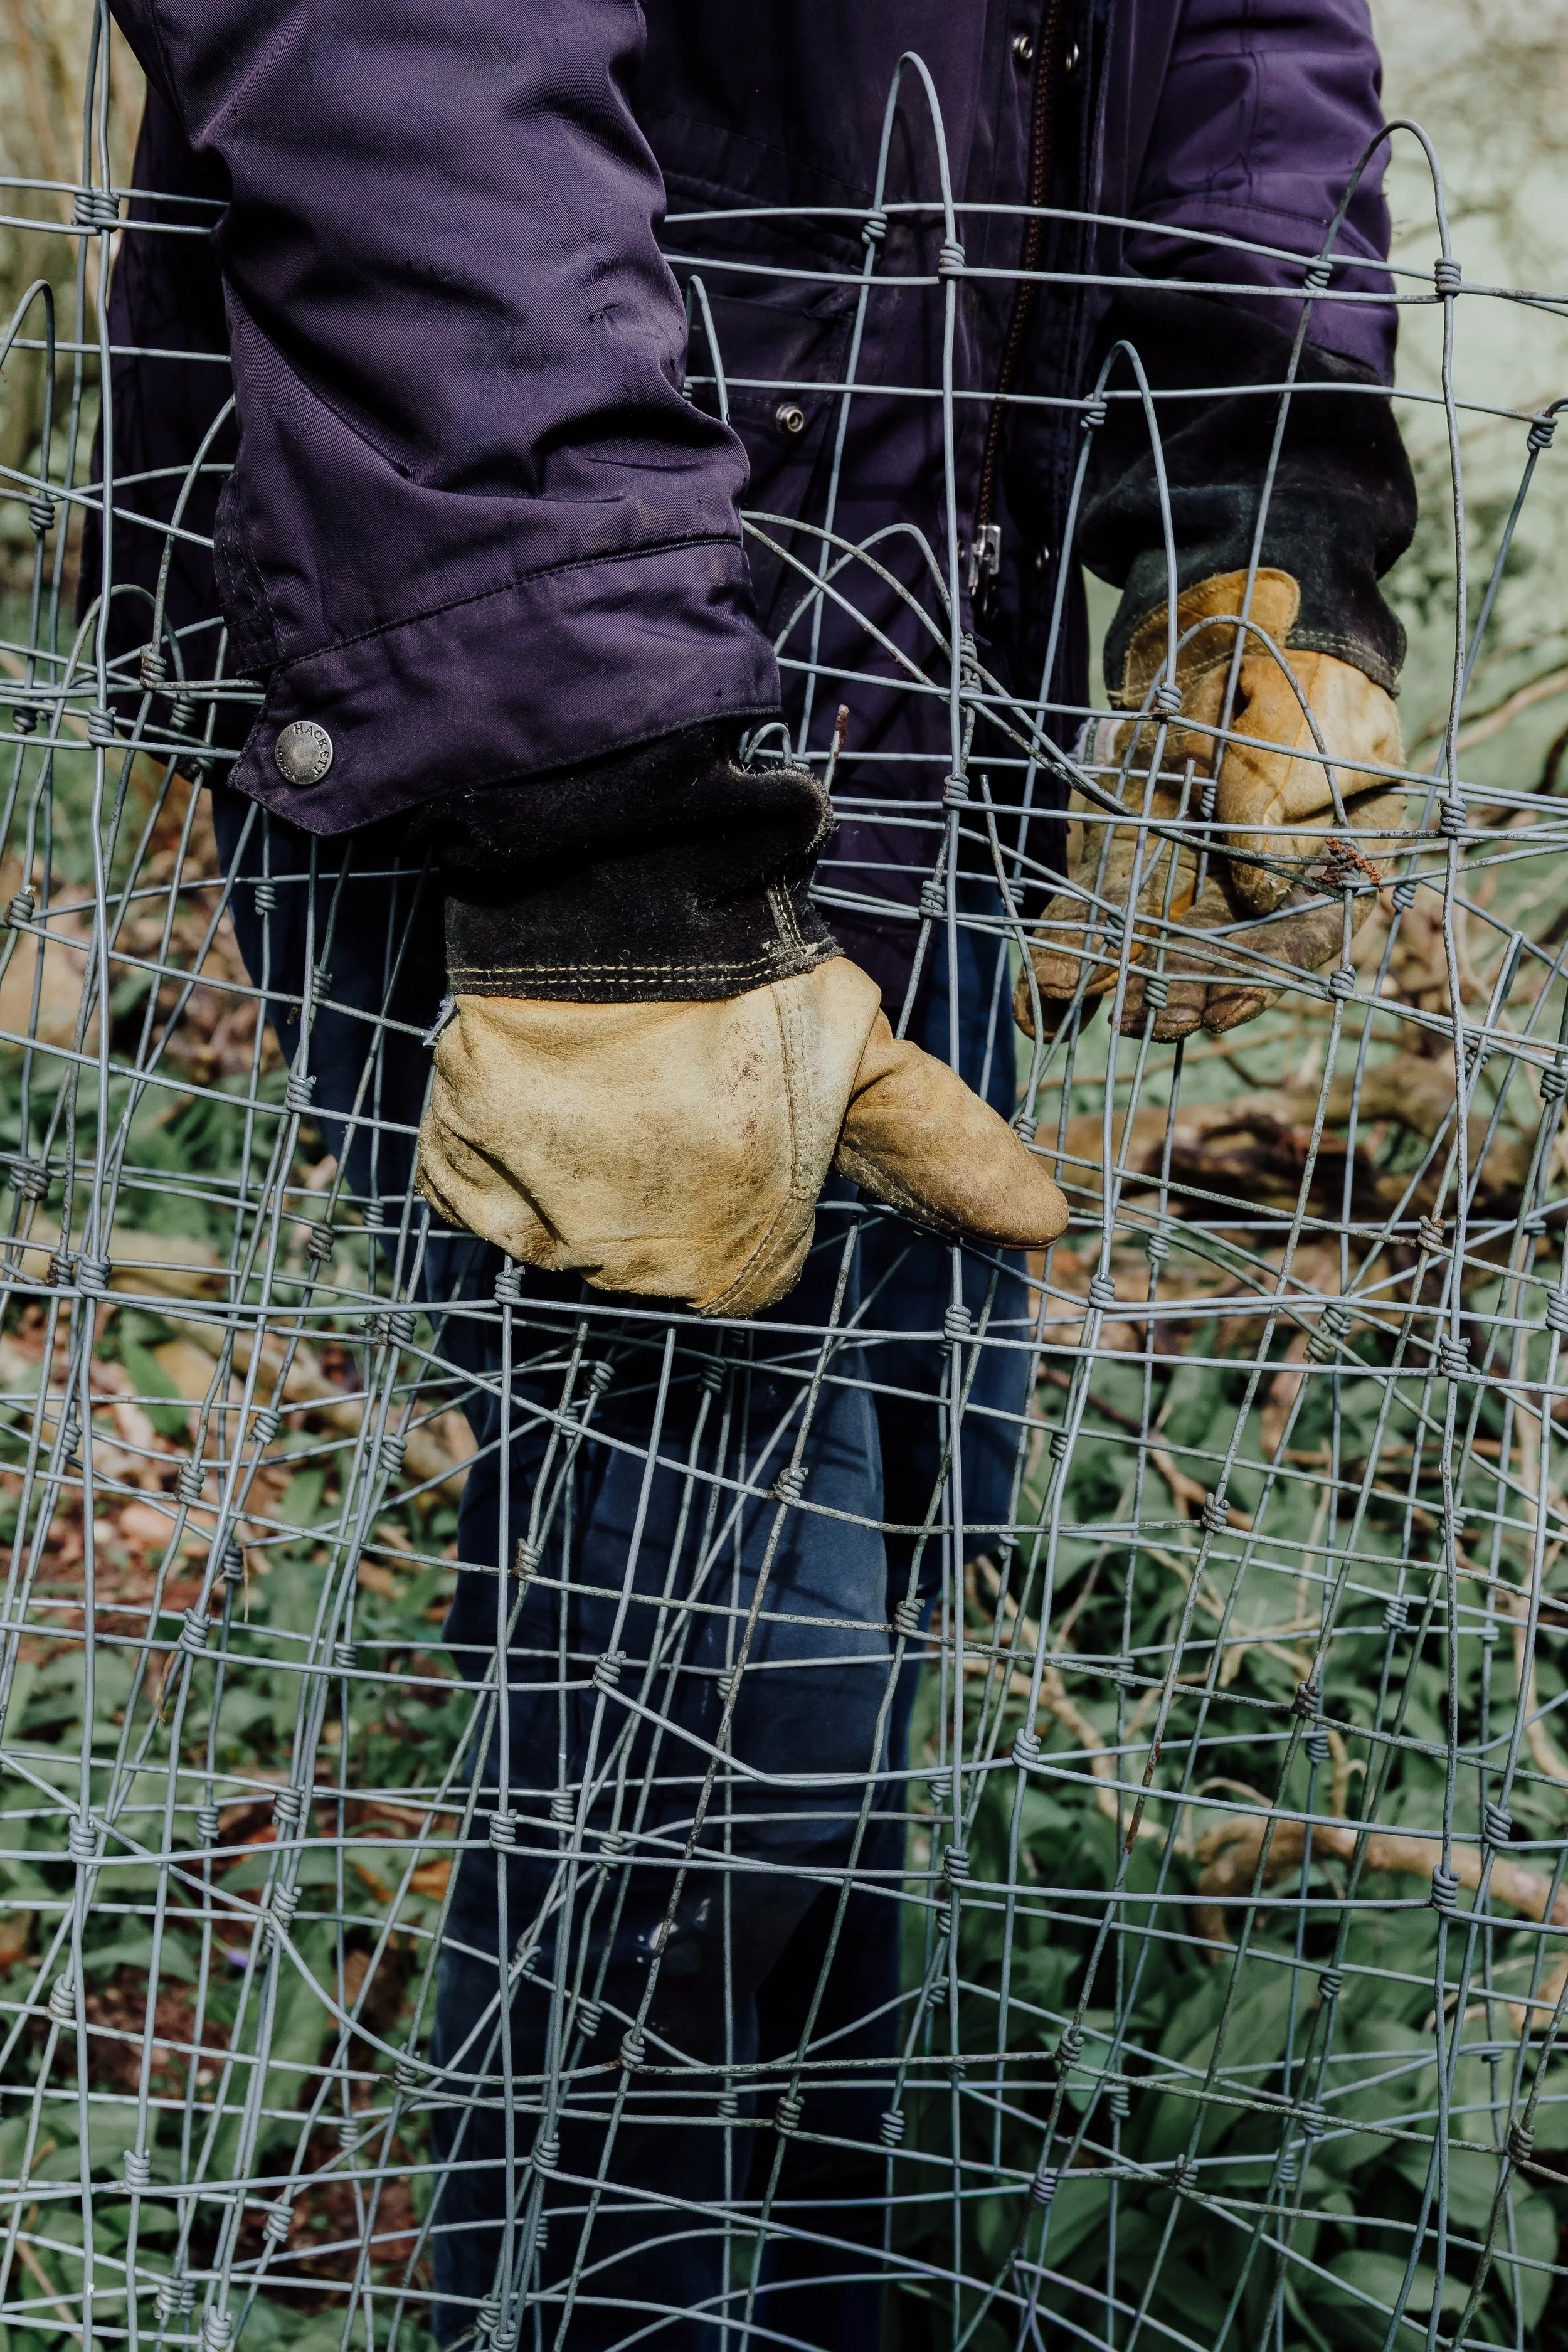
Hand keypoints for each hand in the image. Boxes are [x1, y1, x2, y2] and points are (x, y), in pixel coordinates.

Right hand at [417, 958, 1068, 1314]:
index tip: (736, 1113)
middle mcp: (647, 1259)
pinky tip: (544, 1097)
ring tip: (607, 1085)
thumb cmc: (748, 978)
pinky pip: (486, 1205)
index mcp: (747, 1249)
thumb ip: (941, 1151)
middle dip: (666, 1186)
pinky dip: (504, 1160)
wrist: (609, 886)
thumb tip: (1050, 1231)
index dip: (747, 1187)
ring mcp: (548, 1222)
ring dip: (583, 1173)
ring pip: (571, 1237)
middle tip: (666, 1089)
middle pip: (658, 1260)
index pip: (746, 1271)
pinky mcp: (466, 1175)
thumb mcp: (862, 1056)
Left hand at [1015, 569, 1405, 1041]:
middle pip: (1227, 956)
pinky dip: (1076, 948)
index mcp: (1334, 862)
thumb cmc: (1291, 670)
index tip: (1219, 1005)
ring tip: (1082, 1015)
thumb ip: (1271, 804)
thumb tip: (1258, 890)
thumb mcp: (1291, 728)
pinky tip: (1044, 993)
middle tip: (1146, 1020)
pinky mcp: (1138, 858)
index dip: (1261, 976)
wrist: (1238, 610)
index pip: (1305, 937)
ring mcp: (1200, 872)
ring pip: (1163, 946)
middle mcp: (1266, 881)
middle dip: (1183, 991)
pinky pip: (1106, 912)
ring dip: (1126, 982)